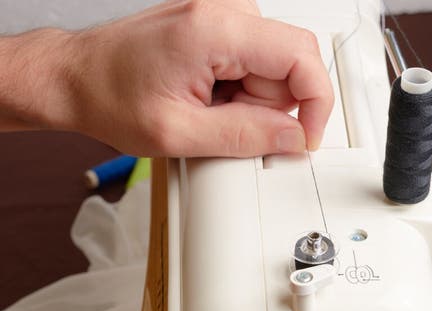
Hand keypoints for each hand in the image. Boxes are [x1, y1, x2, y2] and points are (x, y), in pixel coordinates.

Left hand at [1, 0, 333, 157]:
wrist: (77, 78)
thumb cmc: (111, 97)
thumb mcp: (180, 134)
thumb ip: (244, 136)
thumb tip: (293, 138)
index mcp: (216, 29)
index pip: (301, 56)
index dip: (315, 104)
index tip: (305, 137)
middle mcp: (223, 10)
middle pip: (290, 65)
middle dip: (270, 108)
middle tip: (224, 124)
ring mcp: (220, 14)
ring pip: (273, 68)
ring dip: (250, 102)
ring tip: (206, 111)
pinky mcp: (216, 25)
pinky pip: (253, 63)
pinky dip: (238, 91)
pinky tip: (206, 99)